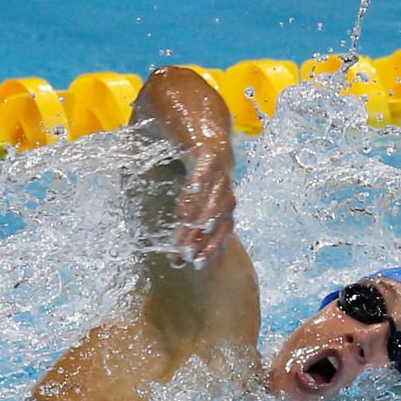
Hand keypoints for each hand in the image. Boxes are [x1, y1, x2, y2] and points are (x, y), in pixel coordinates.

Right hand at [171, 146, 234, 269]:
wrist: (207, 135)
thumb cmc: (199, 174)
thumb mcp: (193, 201)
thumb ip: (186, 228)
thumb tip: (174, 259)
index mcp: (224, 205)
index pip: (220, 232)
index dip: (210, 248)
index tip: (197, 265)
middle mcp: (226, 192)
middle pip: (219, 219)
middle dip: (206, 239)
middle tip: (191, 256)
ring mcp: (220, 173)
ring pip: (215, 198)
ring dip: (205, 214)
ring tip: (192, 229)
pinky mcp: (210, 155)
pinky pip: (207, 168)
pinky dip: (201, 178)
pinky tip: (193, 189)